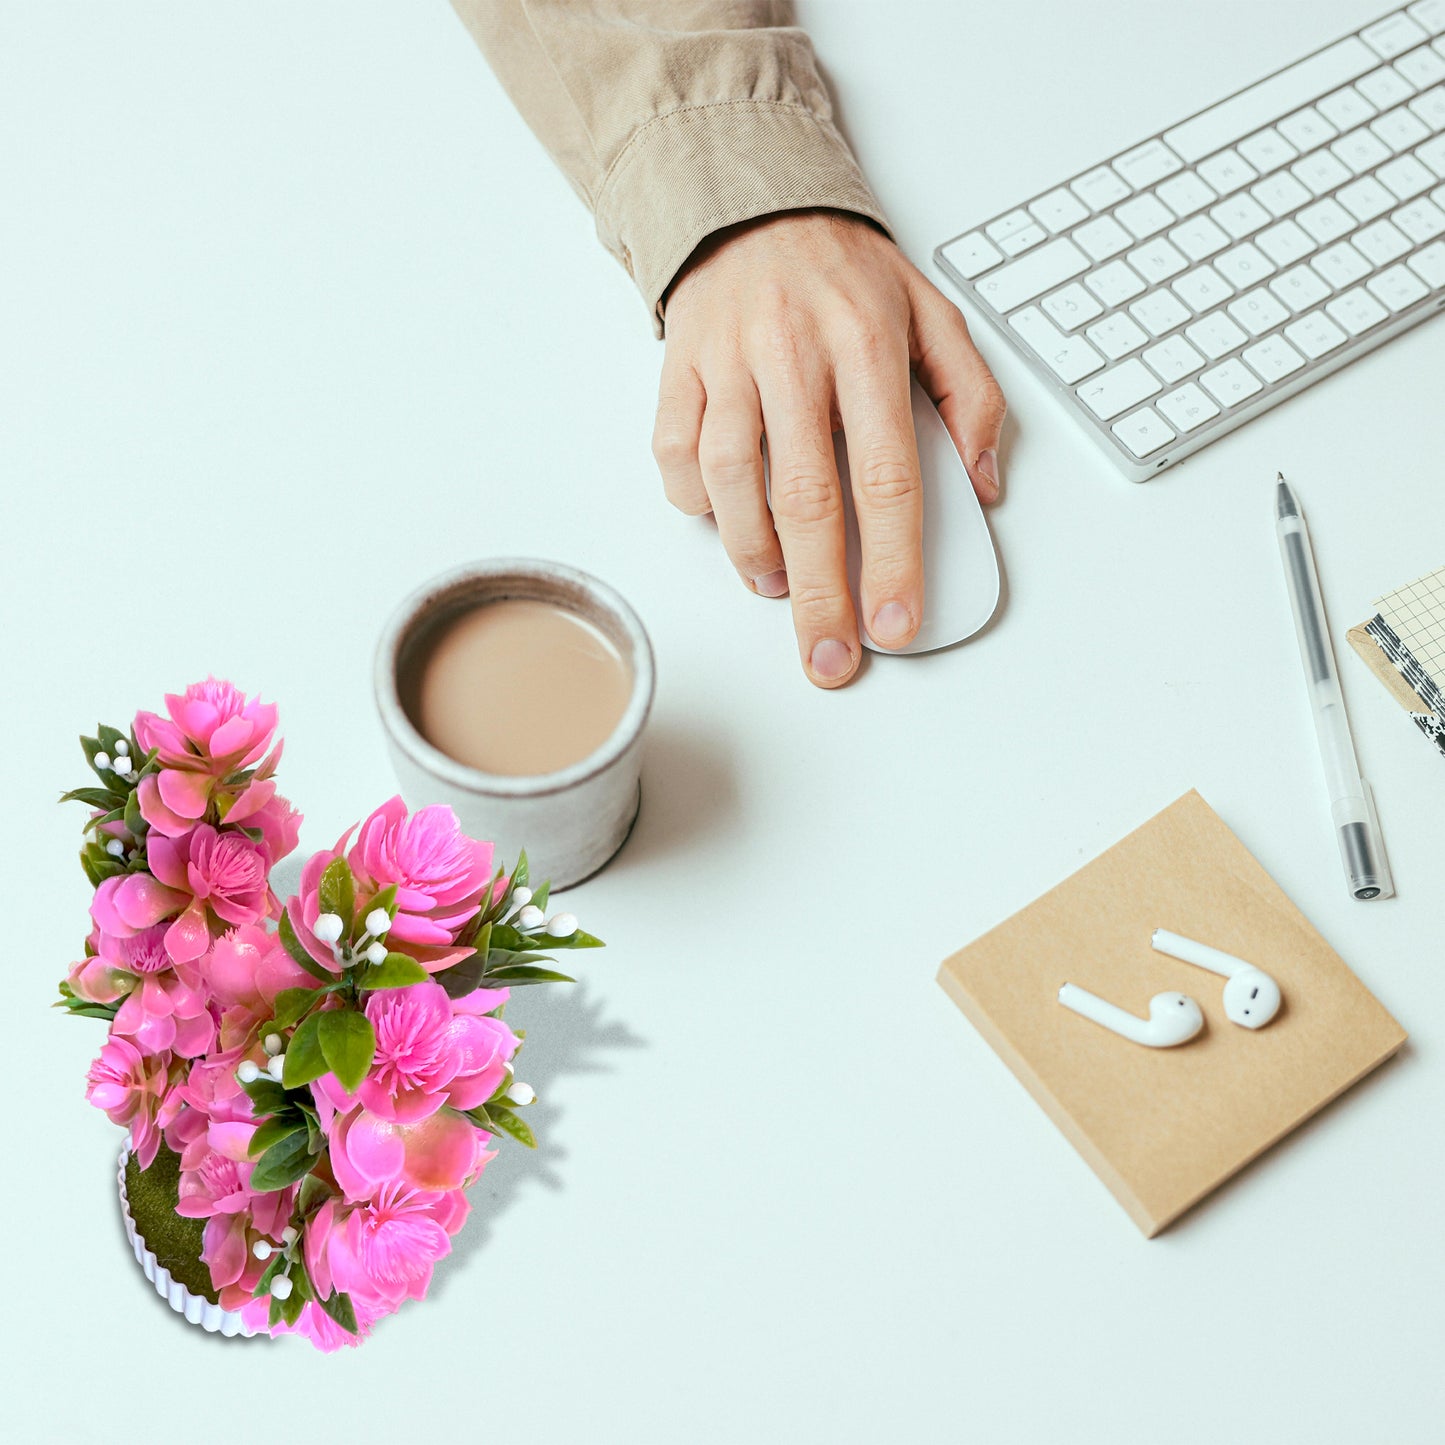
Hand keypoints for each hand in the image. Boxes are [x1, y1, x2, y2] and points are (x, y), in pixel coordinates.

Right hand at [652, 210, 1005, 687]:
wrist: (752, 203)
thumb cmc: (845, 274)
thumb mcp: (934, 311)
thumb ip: (970, 396)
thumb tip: (982, 485)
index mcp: (867, 343)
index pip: (886, 473)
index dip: (892, 559)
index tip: (895, 623)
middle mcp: (793, 353)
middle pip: (805, 498)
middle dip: (820, 593)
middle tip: (829, 657)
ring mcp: (728, 361)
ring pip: (730, 480)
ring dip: (753, 552)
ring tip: (777, 587)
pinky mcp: (678, 370)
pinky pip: (674, 454)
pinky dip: (696, 502)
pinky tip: (724, 518)